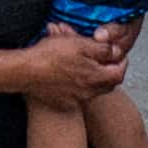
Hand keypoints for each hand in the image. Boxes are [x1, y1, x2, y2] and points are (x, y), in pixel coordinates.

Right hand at [2, 23, 130, 96]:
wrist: (25, 72)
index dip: (122, 62)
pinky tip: (70, 76)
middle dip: (110, 72)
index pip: (120, 73)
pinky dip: (79, 87)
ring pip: (93, 91)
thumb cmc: (50, 56)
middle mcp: (89, 93)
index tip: (118, 55)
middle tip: (106, 61)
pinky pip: (78, 96)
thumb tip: (116, 52)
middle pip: (108, 84)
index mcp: (95, 77)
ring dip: (94, 79)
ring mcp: (76, 100)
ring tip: (86, 65)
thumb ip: (102, 49)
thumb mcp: (80, 44)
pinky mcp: (63, 103)